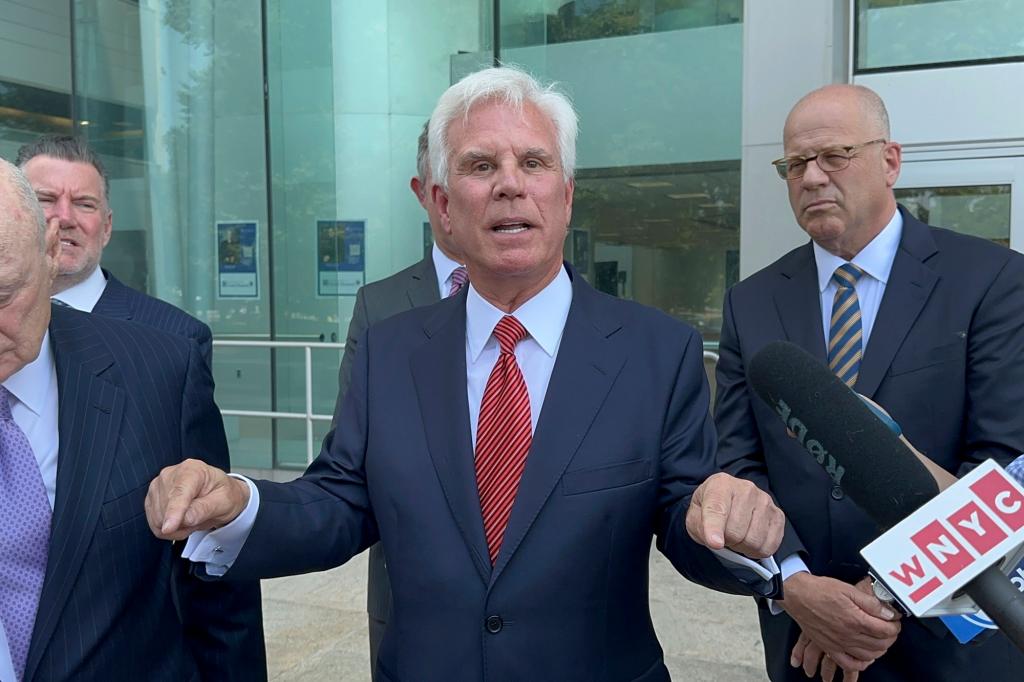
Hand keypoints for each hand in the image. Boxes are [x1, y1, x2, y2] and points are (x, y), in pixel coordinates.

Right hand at [145, 459, 249, 540]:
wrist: (218, 494)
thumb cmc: (223, 494)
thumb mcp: (224, 502)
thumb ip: (204, 509)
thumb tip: (186, 519)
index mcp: (192, 469)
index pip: (179, 493)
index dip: (173, 512)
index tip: (169, 528)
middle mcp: (170, 474)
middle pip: (166, 509)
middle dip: (184, 522)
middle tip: (200, 517)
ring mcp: (158, 486)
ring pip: (158, 519)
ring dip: (177, 527)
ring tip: (193, 516)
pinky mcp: (151, 499)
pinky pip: (154, 525)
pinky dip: (169, 529)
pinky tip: (182, 520)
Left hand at [685, 472, 784, 557]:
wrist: (728, 501)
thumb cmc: (711, 509)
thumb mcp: (695, 516)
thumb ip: (699, 527)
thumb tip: (716, 542)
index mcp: (720, 485)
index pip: (717, 509)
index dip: (714, 528)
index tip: (715, 543)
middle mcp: (746, 489)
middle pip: (735, 531)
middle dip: (727, 540)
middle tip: (724, 535)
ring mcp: (765, 501)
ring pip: (754, 541)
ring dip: (742, 546)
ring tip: (737, 536)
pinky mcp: (778, 515)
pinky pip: (769, 546)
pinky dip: (757, 550)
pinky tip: (749, 538)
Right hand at [778, 573, 899, 671]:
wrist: (797, 595)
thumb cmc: (820, 590)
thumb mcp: (848, 589)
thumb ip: (871, 603)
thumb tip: (888, 613)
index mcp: (854, 619)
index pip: (885, 630)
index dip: (895, 626)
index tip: (895, 621)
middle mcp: (848, 634)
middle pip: (879, 644)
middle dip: (890, 638)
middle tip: (890, 629)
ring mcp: (838, 644)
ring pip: (868, 655)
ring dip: (880, 650)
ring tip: (880, 640)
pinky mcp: (829, 648)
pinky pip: (849, 663)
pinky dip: (861, 663)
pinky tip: (865, 656)